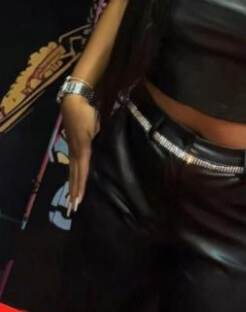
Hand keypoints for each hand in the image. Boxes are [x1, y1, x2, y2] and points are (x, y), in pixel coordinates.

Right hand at [60, 95, 97, 212]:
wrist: (73, 102)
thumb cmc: (88, 113)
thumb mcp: (97, 124)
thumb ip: (102, 136)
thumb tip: (110, 147)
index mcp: (84, 149)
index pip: (82, 171)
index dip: (81, 186)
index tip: (78, 200)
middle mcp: (76, 152)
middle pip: (75, 176)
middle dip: (74, 192)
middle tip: (72, 208)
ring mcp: (72, 149)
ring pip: (72, 172)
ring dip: (71, 187)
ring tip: (71, 200)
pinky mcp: (71, 146)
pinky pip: (71, 165)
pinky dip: (71, 176)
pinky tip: (72, 182)